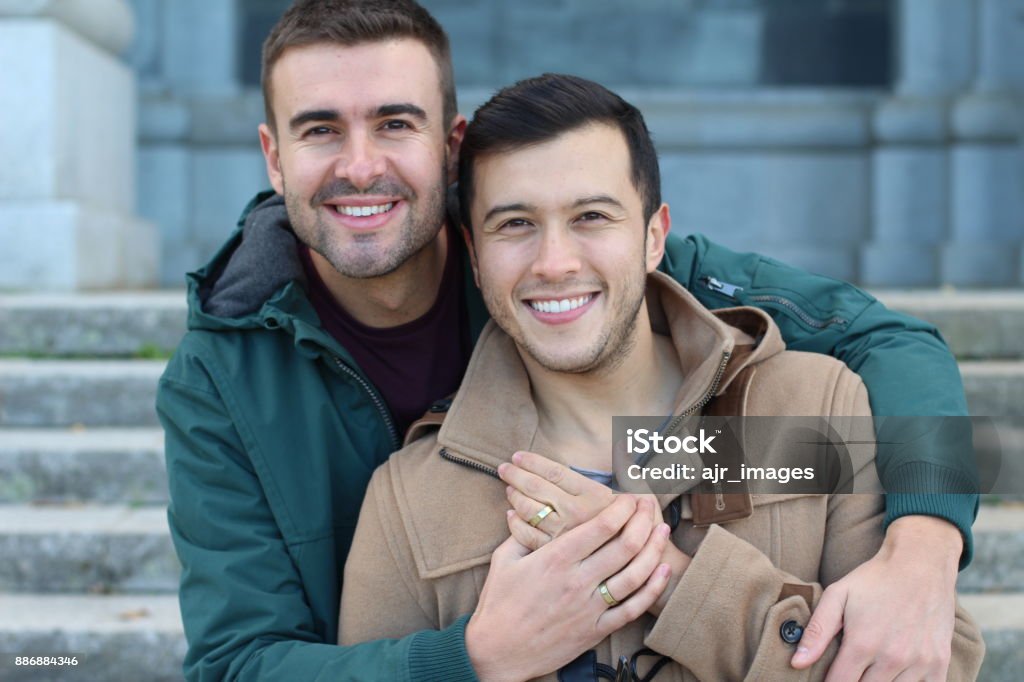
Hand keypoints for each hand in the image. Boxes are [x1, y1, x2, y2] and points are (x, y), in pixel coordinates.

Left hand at [499, 450, 659, 546]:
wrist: (640, 568)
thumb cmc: (639, 527)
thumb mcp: (640, 494)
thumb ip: (628, 468)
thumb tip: (623, 443)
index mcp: (593, 495)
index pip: (554, 472)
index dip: (532, 462)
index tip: (518, 456)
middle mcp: (576, 514)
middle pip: (536, 488)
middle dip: (517, 475)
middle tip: (505, 468)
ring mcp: (564, 535)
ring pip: (529, 510)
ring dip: (515, 496)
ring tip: (510, 488)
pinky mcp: (555, 555)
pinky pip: (526, 536)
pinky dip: (515, 523)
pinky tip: (513, 515)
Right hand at [500, 450, 687, 618]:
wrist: (497, 651)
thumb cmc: (498, 604)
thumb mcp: (503, 560)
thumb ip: (522, 533)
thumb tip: (528, 510)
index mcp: (555, 559)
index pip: (600, 526)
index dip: (622, 507)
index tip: (629, 497)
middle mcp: (577, 580)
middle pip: (624, 545)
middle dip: (643, 520)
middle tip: (651, 505)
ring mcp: (589, 607)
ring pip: (634, 574)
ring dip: (654, 549)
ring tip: (663, 531)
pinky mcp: (595, 630)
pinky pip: (632, 609)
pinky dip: (652, 590)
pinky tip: (663, 572)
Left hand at [791, 516, 961, 680]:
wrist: (921, 563)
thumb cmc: (874, 579)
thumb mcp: (837, 595)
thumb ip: (816, 631)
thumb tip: (797, 663)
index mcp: (862, 643)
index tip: (829, 677)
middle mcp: (892, 658)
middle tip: (852, 669)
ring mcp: (919, 662)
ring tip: (872, 669)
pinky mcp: (939, 663)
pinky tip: (896, 674)